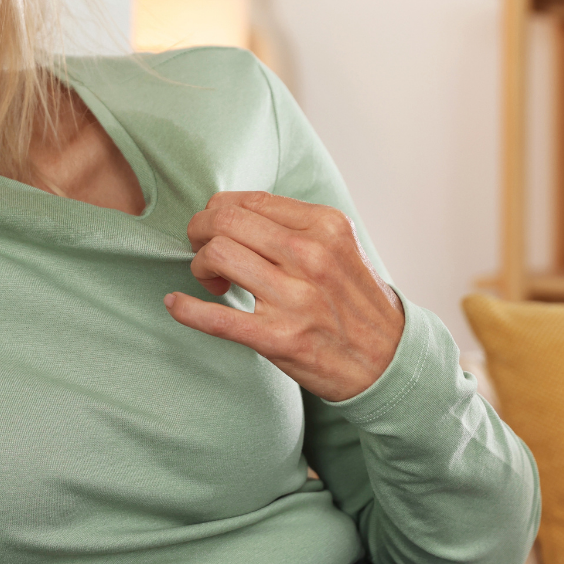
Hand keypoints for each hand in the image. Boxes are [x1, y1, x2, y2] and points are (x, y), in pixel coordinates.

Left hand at [166, 191, 404, 401]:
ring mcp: (295, 299)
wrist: (388, 362)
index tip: (214, 226)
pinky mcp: (279, 338)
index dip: (219, 209)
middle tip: (200, 248)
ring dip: (199, 265)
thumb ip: (295, 225)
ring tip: (210, 280)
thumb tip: (235, 211)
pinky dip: (186, 309)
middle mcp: (311, 256)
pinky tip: (175, 304)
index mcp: (325, 226)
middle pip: (226, 221)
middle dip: (199, 230)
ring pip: (217, 256)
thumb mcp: (339, 248)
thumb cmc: (354, 302)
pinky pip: (216, 318)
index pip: (249, 200)